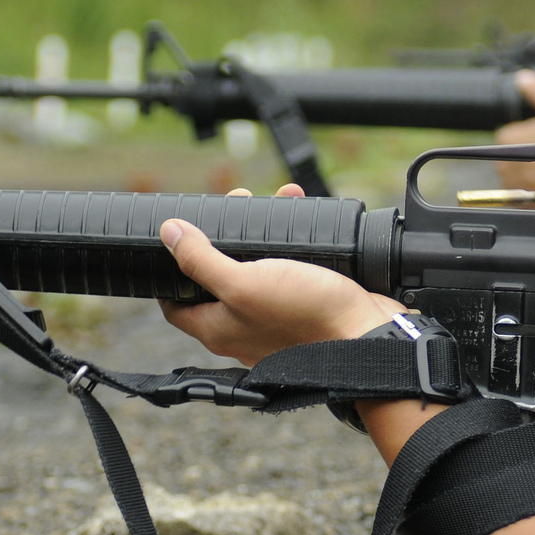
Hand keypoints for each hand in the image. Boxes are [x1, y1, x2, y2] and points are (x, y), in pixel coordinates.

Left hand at [159, 185, 405, 364]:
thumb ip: (200, 260)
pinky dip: (291, 240)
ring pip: (256, 267)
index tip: (177, 240)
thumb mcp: (242, 282)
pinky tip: (298, 215)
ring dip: (259, 232)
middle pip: (217, 278)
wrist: (366, 335)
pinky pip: (289, 267)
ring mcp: (275, 318)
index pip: (175, 305)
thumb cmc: (304, 316)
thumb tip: (168, 233)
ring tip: (269, 200)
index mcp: (218, 329)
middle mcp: (242, 327)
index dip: (170, 271)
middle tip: (234, 206)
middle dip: (221, 237)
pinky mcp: (305, 305)